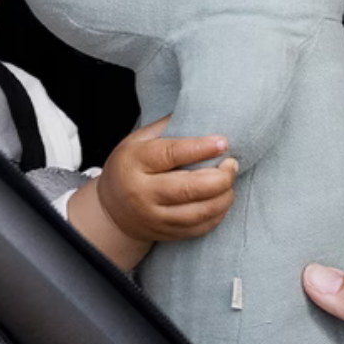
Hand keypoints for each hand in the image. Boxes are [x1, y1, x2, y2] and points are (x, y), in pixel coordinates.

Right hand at [67, 117, 235, 270]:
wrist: (111, 209)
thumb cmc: (130, 166)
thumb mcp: (138, 140)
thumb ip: (166, 127)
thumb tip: (202, 110)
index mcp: (135, 162)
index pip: (170, 154)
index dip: (200, 148)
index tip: (224, 142)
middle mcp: (142, 193)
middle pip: (189, 188)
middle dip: (220, 177)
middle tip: (232, 164)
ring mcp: (154, 217)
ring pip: (198, 213)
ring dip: (223, 198)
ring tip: (230, 182)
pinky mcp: (165, 234)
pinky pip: (199, 229)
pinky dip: (217, 215)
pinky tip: (222, 201)